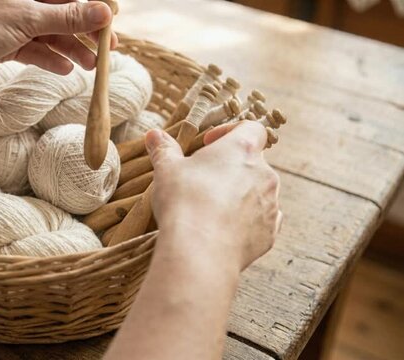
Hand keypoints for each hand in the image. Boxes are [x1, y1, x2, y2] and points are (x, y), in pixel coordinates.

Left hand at [0, 0, 116, 83]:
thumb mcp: (28, 19)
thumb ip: (67, 18)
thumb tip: (104, 13)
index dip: (92, 6)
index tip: (113, 20)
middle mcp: (22, 2)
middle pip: (63, 15)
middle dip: (86, 32)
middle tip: (108, 49)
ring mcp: (14, 24)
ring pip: (52, 36)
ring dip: (72, 50)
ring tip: (91, 66)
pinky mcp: (7, 45)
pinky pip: (36, 51)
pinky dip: (51, 60)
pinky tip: (66, 70)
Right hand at [145, 121, 281, 270]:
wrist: (200, 251)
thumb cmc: (184, 201)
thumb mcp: (166, 169)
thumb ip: (164, 149)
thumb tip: (154, 134)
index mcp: (243, 149)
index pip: (251, 128)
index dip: (230, 132)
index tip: (208, 144)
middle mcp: (265, 174)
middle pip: (253, 162)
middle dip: (230, 168)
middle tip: (203, 180)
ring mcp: (271, 205)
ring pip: (259, 192)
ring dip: (240, 194)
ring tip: (211, 208)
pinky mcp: (269, 233)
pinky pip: (262, 220)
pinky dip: (247, 221)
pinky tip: (224, 228)